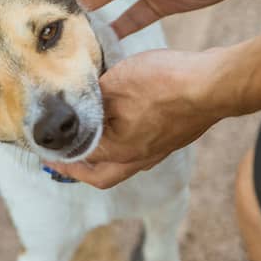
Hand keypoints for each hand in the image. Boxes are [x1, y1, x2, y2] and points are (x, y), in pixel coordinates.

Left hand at [47, 48, 225, 188]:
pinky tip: (121, 126)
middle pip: (102, 177)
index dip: (61, 158)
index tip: (46, 155)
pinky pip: (139, 151)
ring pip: (122, 165)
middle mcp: (137, 159)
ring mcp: (157, 152)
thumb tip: (81, 102)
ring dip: (103, 159)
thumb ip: (94, 97)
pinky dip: (123, 145)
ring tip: (90, 144)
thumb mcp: (116, 84)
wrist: (213, 85)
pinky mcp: (171, 140)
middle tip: (65, 163)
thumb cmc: (165, 85)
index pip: (80, 162)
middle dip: (80, 171)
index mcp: (118, 151)